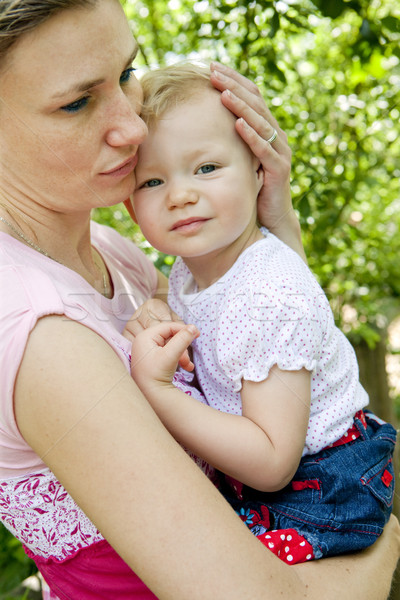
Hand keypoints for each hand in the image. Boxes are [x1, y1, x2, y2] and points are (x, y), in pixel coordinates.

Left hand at [130, 322, 199, 392]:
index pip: (168, 327)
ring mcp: (147, 351)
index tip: (197, 334)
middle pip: (170, 337)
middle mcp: (144, 341)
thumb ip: (182, 339)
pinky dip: (177, 358)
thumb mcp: (171, 355)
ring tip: (188, 366)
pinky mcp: (152, 359)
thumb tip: (193, 327)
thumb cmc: (156, 375)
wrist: (150, 397)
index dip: (183, 329)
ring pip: (171, 345)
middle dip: (183, 348)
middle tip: (189, 358)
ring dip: (182, 355)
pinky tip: (185, 367)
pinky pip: (168, 353)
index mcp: (145, 337)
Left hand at [209, 63, 294, 235]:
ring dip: (241, 105)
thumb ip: (227, 140)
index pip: (250, 96)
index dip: (233, 80)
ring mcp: (280, 151)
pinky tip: (238, 123)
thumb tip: (198, 123)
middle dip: (233, 85)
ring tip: (223, 92)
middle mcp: (276, 135)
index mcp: (265, 129)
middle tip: (213, 72)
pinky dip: (251, 135)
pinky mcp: (279, 169)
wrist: (272, 219)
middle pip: (255, 102)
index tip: (211, 67)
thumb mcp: (238, 159)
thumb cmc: (251, 189)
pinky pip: (264, 148)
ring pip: (260, 121)